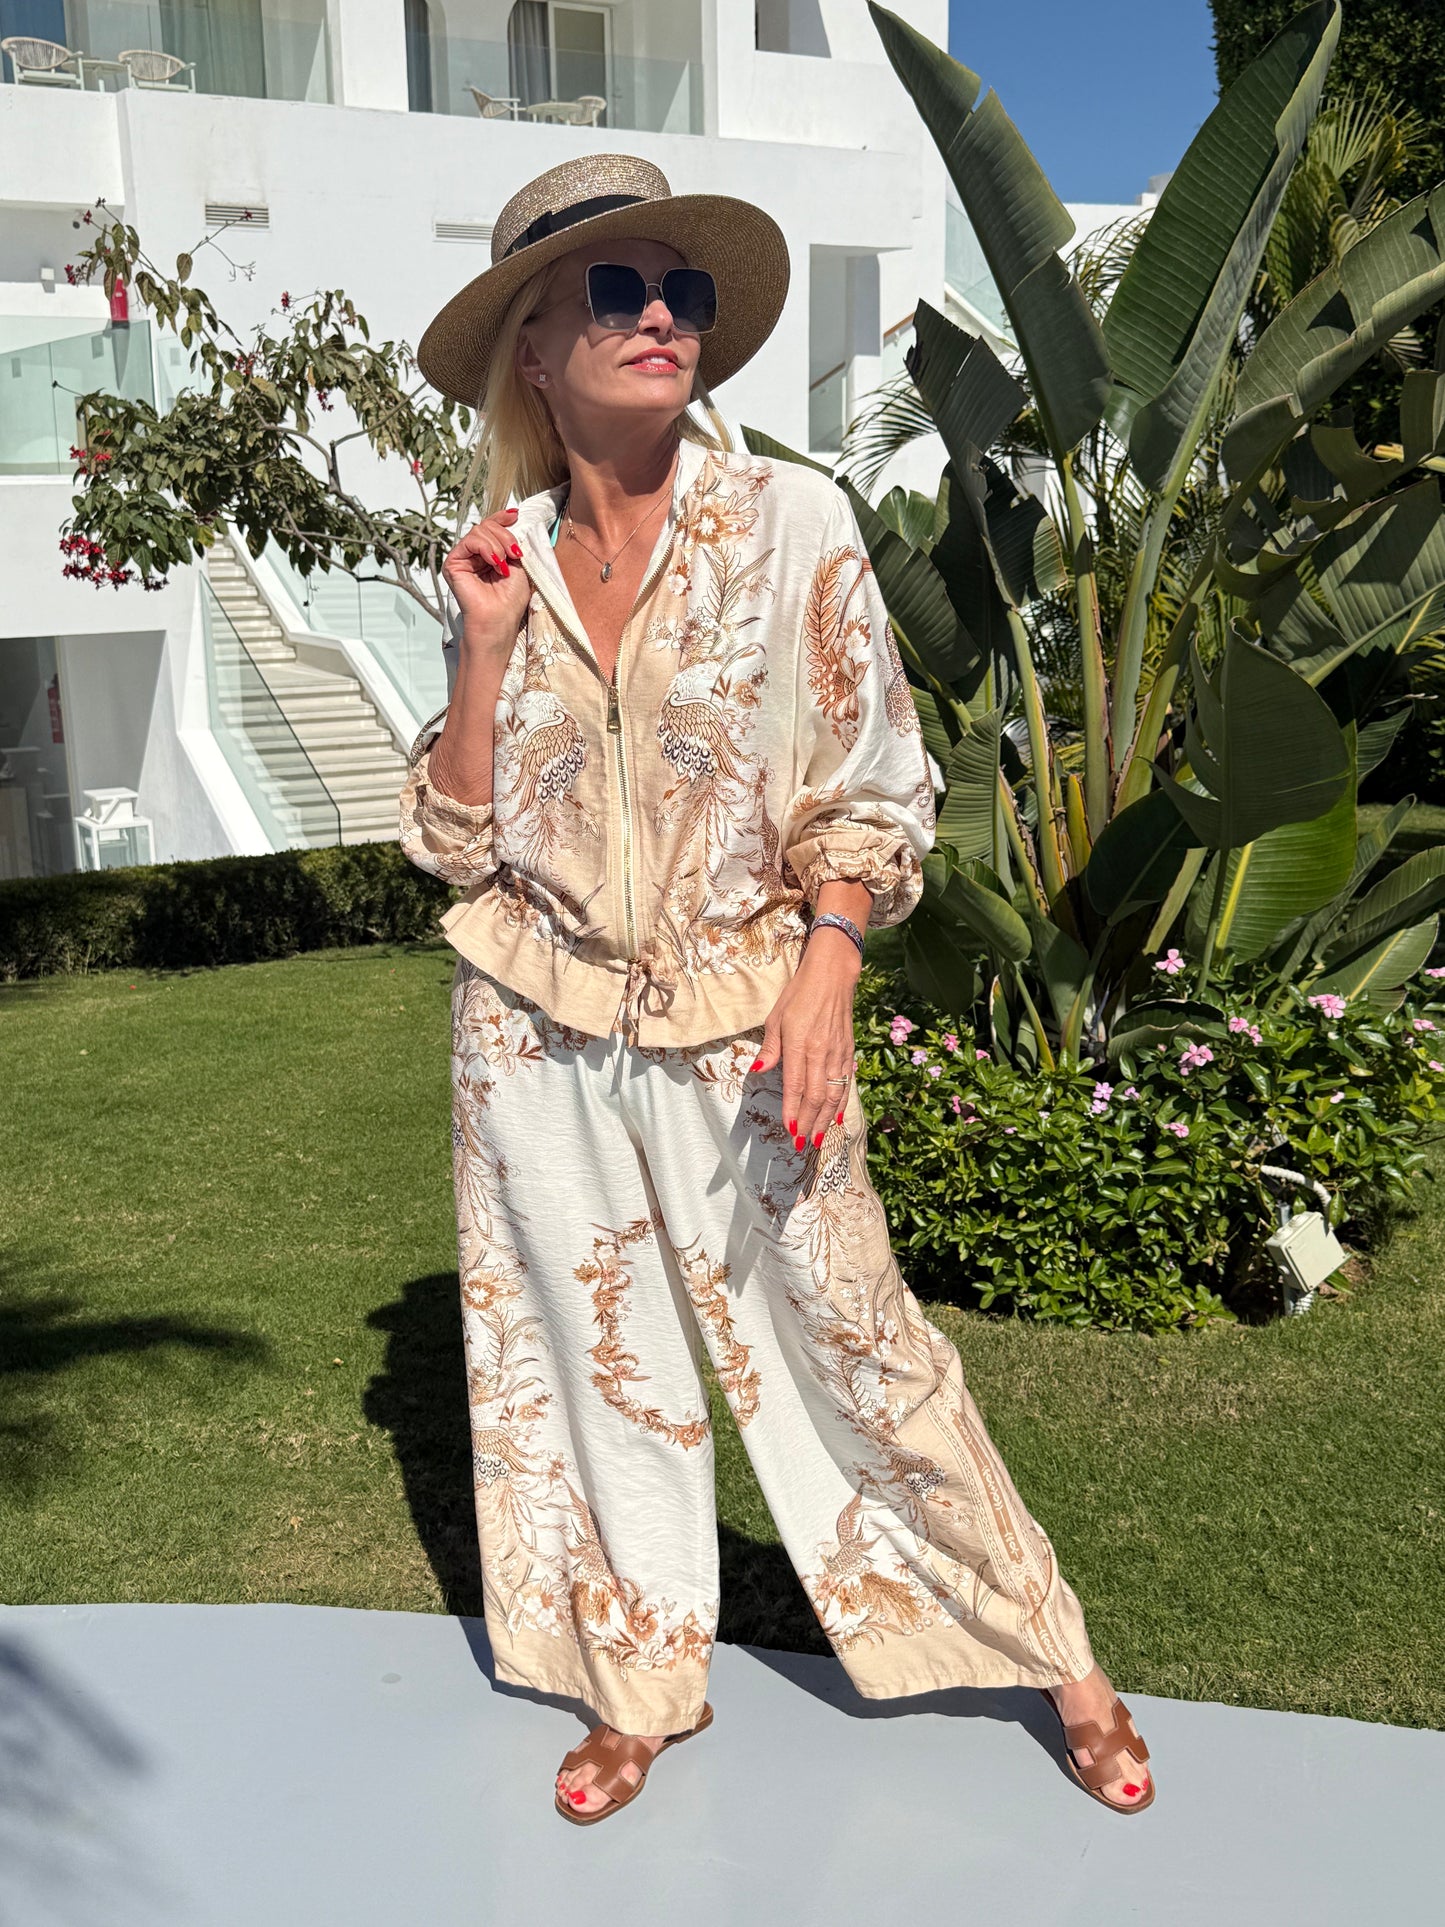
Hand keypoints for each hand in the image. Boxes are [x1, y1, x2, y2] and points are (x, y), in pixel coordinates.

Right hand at [443, 506, 531, 647]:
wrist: (498, 621)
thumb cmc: (510, 600)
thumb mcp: (519, 565)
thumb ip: (513, 543)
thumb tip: (513, 518)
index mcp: (490, 555)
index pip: (492, 528)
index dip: (502, 518)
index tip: (515, 515)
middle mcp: (474, 555)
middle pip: (487, 526)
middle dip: (505, 536)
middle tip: (515, 554)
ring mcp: (463, 559)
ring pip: (479, 531)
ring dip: (497, 544)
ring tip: (504, 564)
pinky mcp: (453, 563)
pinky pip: (469, 541)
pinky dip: (485, 548)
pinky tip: (495, 563)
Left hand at [751, 928, 860, 1149]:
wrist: (833, 976)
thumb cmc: (799, 995)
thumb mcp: (776, 1018)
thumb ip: (770, 1048)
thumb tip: (758, 1072)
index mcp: (800, 1043)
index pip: (796, 1085)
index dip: (793, 1111)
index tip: (790, 1130)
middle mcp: (821, 1052)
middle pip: (816, 1096)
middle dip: (809, 1123)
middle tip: (802, 1143)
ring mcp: (838, 1053)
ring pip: (833, 1094)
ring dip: (826, 1119)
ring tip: (819, 1138)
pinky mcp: (848, 1052)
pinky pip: (846, 1083)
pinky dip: (842, 1103)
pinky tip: (838, 1117)